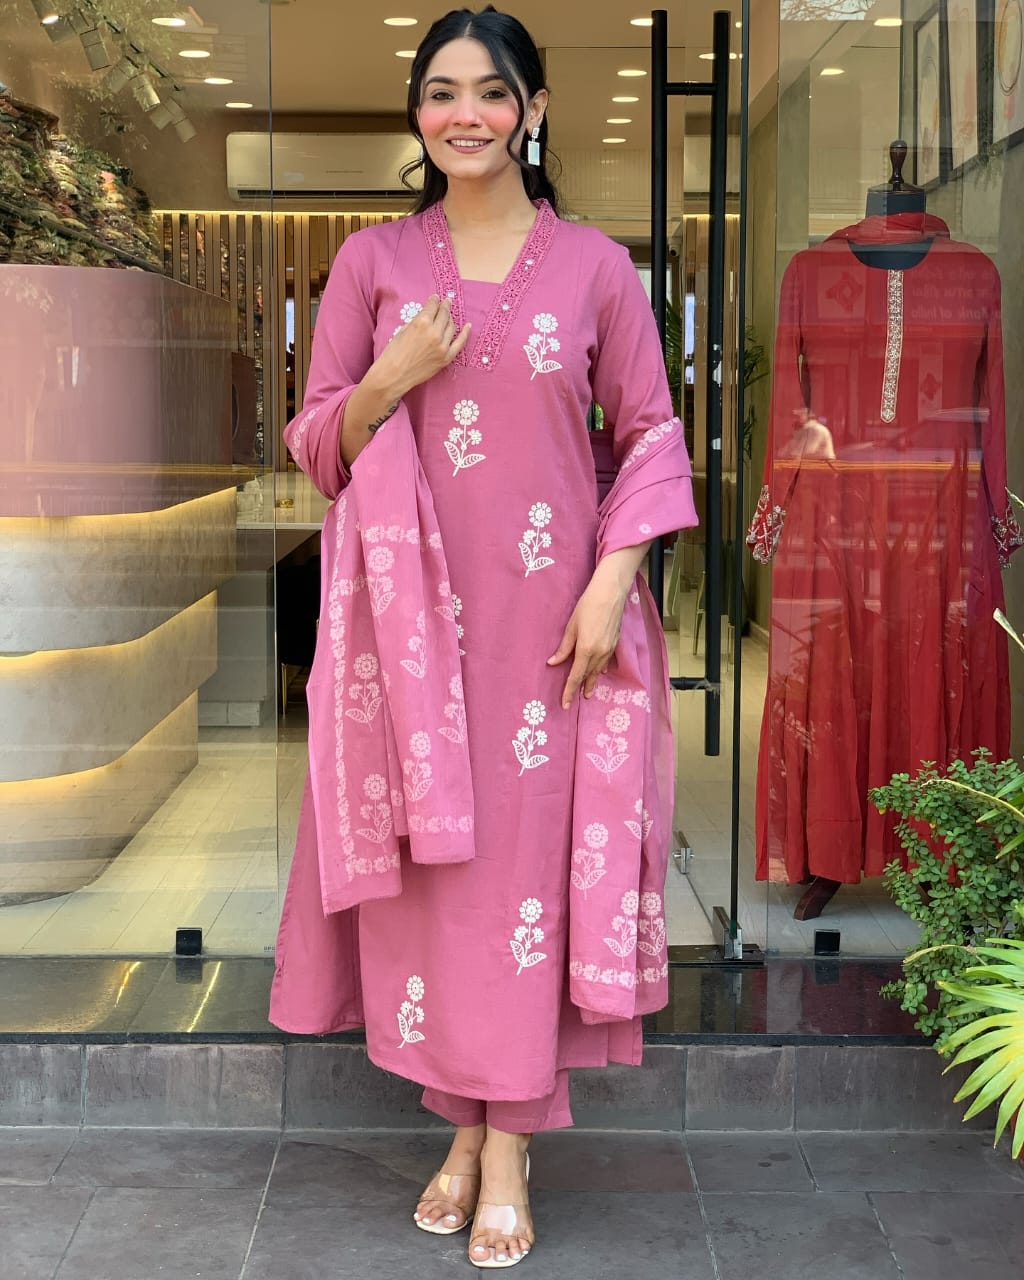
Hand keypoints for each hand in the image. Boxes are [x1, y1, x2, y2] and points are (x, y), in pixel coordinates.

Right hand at [372, 294, 470, 397]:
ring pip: (452, 326)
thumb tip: (427, 316)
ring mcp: (442, 346)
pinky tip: (468, 326)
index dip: (434, 300)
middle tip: (447, 302)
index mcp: (422, 322)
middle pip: (444, 314)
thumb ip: (417, 321)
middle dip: (445, 306)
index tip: (436, 298)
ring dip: (451, 318)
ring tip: (449, 315)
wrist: (394, 375)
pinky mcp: (446, 357)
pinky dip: (465, 333)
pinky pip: (460, 343)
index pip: (433, 306)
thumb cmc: (394, 352)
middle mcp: (435, 332)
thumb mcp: (403, 330)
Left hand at [547, 576, 628, 709]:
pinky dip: (600, 669)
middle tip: (575, 701)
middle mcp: (599, 653)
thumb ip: (564, 648)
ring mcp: (609, 649)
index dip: (569, 691)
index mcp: (586, 650)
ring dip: (592, 681)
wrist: (610, 594)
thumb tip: (553, 663)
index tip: (565, 704)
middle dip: (581, 689)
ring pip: (598, 671)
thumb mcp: (571, 627)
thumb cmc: (587, 606)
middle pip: (588, 676)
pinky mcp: (615, 643)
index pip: (575, 676)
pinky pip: (606, 662)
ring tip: (587, 691)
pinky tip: (599, 672)